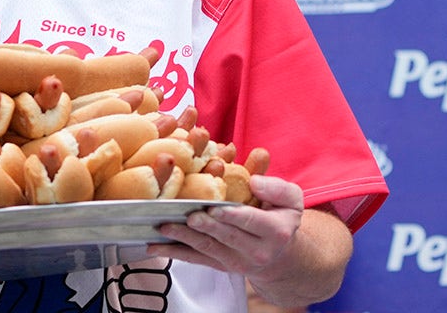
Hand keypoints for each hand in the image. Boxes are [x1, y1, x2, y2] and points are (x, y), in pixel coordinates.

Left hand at [147, 174, 303, 274]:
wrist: (280, 253)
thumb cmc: (281, 217)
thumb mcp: (290, 199)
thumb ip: (276, 188)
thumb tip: (255, 181)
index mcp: (275, 231)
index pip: (252, 221)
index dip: (232, 216)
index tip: (214, 208)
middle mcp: (256, 251)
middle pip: (227, 237)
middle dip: (206, 227)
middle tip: (189, 217)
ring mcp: (236, 261)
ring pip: (208, 249)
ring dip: (184, 239)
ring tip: (165, 227)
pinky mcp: (220, 266)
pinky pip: (196, 259)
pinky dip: (174, 253)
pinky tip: (155, 246)